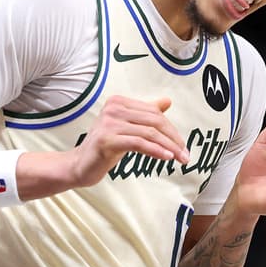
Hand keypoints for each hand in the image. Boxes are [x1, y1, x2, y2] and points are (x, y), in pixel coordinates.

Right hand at [68, 95, 189, 186]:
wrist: (80, 165)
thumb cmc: (105, 147)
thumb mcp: (128, 127)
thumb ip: (145, 114)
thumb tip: (167, 101)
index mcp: (119, 102)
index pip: (154, 113)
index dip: (171, 130)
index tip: (182, 146)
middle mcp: (113, 108)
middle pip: (154, 121)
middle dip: (173, 139)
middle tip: (185, 154)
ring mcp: (108, 123)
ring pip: (149, 133)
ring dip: (168, 147)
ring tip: (179, 158)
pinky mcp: (107, 139)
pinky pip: (138, 143)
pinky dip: (155, 150)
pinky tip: (166, 157)